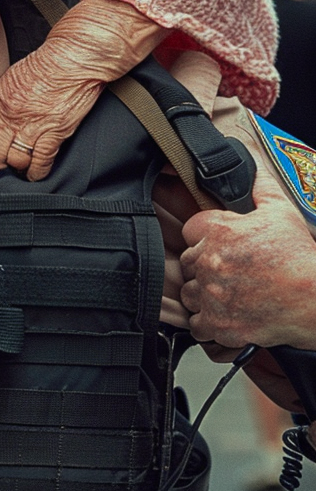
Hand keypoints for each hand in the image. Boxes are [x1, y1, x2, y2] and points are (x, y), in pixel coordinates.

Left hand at [0, 0, 164, 181]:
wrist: (73, 57)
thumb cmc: (47, 65)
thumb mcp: (12, 80)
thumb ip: (2, 104)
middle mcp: (12, 116)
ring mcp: (33, 124)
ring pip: (15, 161)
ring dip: (14, 173)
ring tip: (15, 179)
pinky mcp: (55, 130)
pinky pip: (41, 160)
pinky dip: (37, 172)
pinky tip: (35, 175)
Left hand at [180, 175, 315, 349]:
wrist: (314, 301)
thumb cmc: (300, 259)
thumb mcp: (281, 212)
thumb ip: (260, 186)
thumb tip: (250, 165)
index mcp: (219, 230)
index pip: (189, 230)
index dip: (204, 237)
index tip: (219, 245)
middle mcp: (210, 262)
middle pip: (187, 262)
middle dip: (204, 266)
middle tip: (228, 271)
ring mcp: (212, 295)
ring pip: (189, 293)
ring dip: (203, 295)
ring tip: (227, 294)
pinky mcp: (218, 324)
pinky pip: (197, 325)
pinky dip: (208, 323)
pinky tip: (226, 315)